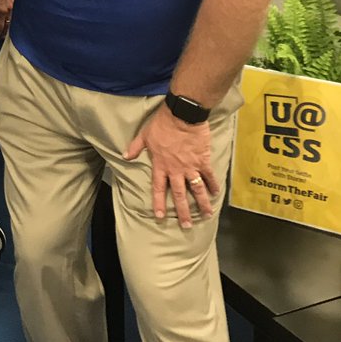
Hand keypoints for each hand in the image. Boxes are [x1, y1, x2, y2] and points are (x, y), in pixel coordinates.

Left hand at [124, 103, 218, 228]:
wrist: (182, 115)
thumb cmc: (162, 124)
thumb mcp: (144, 135)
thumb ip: (135, 147)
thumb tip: (124, 156)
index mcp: (161, 165)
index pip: (158, 188)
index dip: (159, 203)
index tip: (160, 216)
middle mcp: (175, 170)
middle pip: (179, 194)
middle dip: (183, 212)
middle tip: (186, 226)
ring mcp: (190, 167)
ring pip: (197, 189)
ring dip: (202, 203)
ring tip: (206, 215)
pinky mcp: (203, 160)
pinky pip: (209, 176)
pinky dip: (213, 185)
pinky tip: (216, 194)